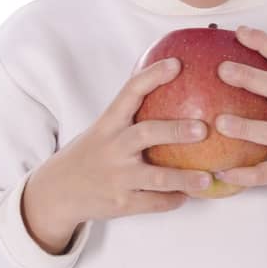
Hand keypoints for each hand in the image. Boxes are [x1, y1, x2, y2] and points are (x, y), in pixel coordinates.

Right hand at [25, 58, 215, 250]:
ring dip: (184, 177)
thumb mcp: (104, 129)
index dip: (152, 76)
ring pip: (156, 178)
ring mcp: (117, 177)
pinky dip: (173, 200)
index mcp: (109, 124)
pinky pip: (153, 203)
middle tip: (203, 128)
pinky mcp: (121, 203)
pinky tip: (188, 195)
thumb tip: (169, 80)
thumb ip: (130, 113)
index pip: (130, 92)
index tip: (176, 64)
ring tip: (208, 178)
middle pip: (146, 134)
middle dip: (175, 130)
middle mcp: (113, 148)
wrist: (58, 192)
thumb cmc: (91, 153)